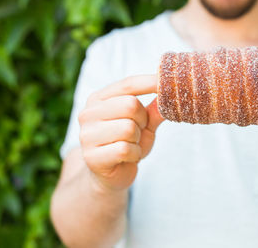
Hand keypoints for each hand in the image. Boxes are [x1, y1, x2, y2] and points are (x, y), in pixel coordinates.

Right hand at [78, 74, 163, 191]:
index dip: (150, 82)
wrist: (111, 175)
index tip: (169, 81)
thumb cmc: (127, 143)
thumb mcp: (144, 124)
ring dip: (138, 139)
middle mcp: (88, 113)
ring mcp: (87, 135)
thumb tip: (171, 92)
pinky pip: (125, 149)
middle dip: (143, 120)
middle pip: (130, 105)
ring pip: (128, 128)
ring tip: (131, 144)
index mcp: (99, 99)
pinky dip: (134, 154)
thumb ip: (155, 109)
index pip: (128, 85)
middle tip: (138, 131)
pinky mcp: (91, 157)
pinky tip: (128, 157)